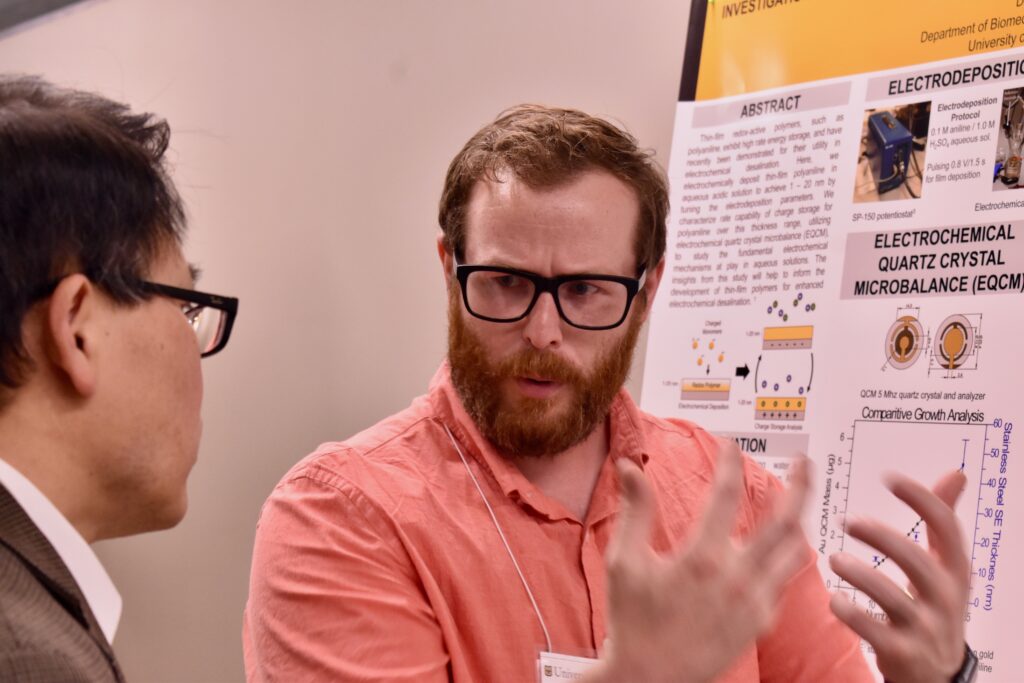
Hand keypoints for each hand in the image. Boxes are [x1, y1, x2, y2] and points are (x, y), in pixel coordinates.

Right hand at [585, 442, 812, 682]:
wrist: (649, 679)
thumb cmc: (631, 620)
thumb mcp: (624, 560)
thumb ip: (635, 509)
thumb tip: (630, 467)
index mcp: (702, 558)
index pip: (726, 494)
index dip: (730, 463)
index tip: (730, 445)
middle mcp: (736, 578)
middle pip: (784, 522)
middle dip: (799, 485)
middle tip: (803, 462)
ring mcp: (754, 602)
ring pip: (793, 552)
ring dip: (798, 522)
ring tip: (798, 501)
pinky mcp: (761, 622)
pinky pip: (782, 582)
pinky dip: (783, 559)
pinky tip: (775, 549)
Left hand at [829, 470, 968, 682]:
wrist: (937, 671)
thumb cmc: (934, 606)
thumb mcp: (946, 567)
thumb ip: (942, 523)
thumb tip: (955, 475)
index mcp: (954, 570)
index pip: (946, 528)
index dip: (921, 500)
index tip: (890, 478)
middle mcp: (945, 597)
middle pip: (917, 561)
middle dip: (882, 538)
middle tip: (849, 521)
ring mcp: (925, 626)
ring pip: (893, 598)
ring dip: (861, 575)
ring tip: (834, 559)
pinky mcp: (903, 652)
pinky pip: (876, 632)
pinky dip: (853, 615)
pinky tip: (835, 600)